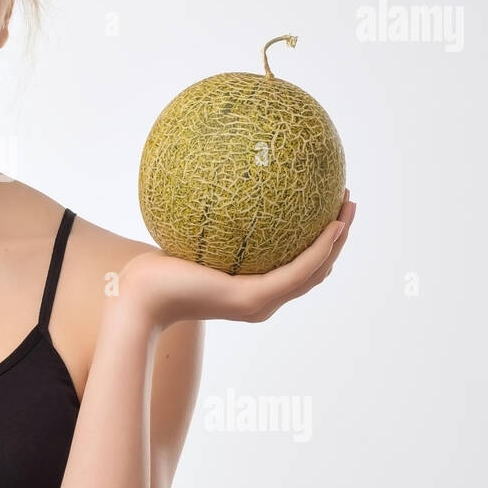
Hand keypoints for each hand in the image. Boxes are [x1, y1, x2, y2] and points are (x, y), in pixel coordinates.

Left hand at [120, 189, 356, 329]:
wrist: (138, 297)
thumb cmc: (153, 271)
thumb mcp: (186, 239)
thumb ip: (205, 224)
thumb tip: (211, 186)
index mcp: (251, 290)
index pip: (295, 270)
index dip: (318, 245)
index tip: (327, 213)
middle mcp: (262, 300)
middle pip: (315, 270)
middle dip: (337, 239)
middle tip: (347, 205)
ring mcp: (261, 302)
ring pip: (316, 270)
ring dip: (338, 239)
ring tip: (348, 208)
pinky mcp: (254, 297)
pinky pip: (299, 269)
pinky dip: (321, 248)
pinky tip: (332, 224)